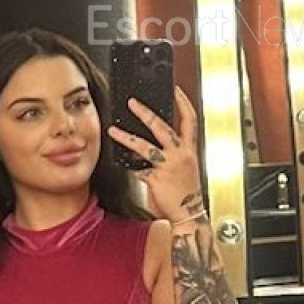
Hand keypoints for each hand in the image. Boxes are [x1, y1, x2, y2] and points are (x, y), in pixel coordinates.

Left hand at [107, 86, 206, 223]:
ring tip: (113, 130)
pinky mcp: (156, 179)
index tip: (175, 89)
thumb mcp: (185, 166)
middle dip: (146, 113)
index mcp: (189, 149)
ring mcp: (168, 167)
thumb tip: (153, 142)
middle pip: (162, 127)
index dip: (183, 102)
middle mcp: (180, 155)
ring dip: (127, 137)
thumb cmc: (186, 191)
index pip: (190, 120)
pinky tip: (117, 159)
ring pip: (145, 146)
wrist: (189, 214)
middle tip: (132, 102)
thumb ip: (172, 153)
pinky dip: (128, 165)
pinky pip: (138, 169)